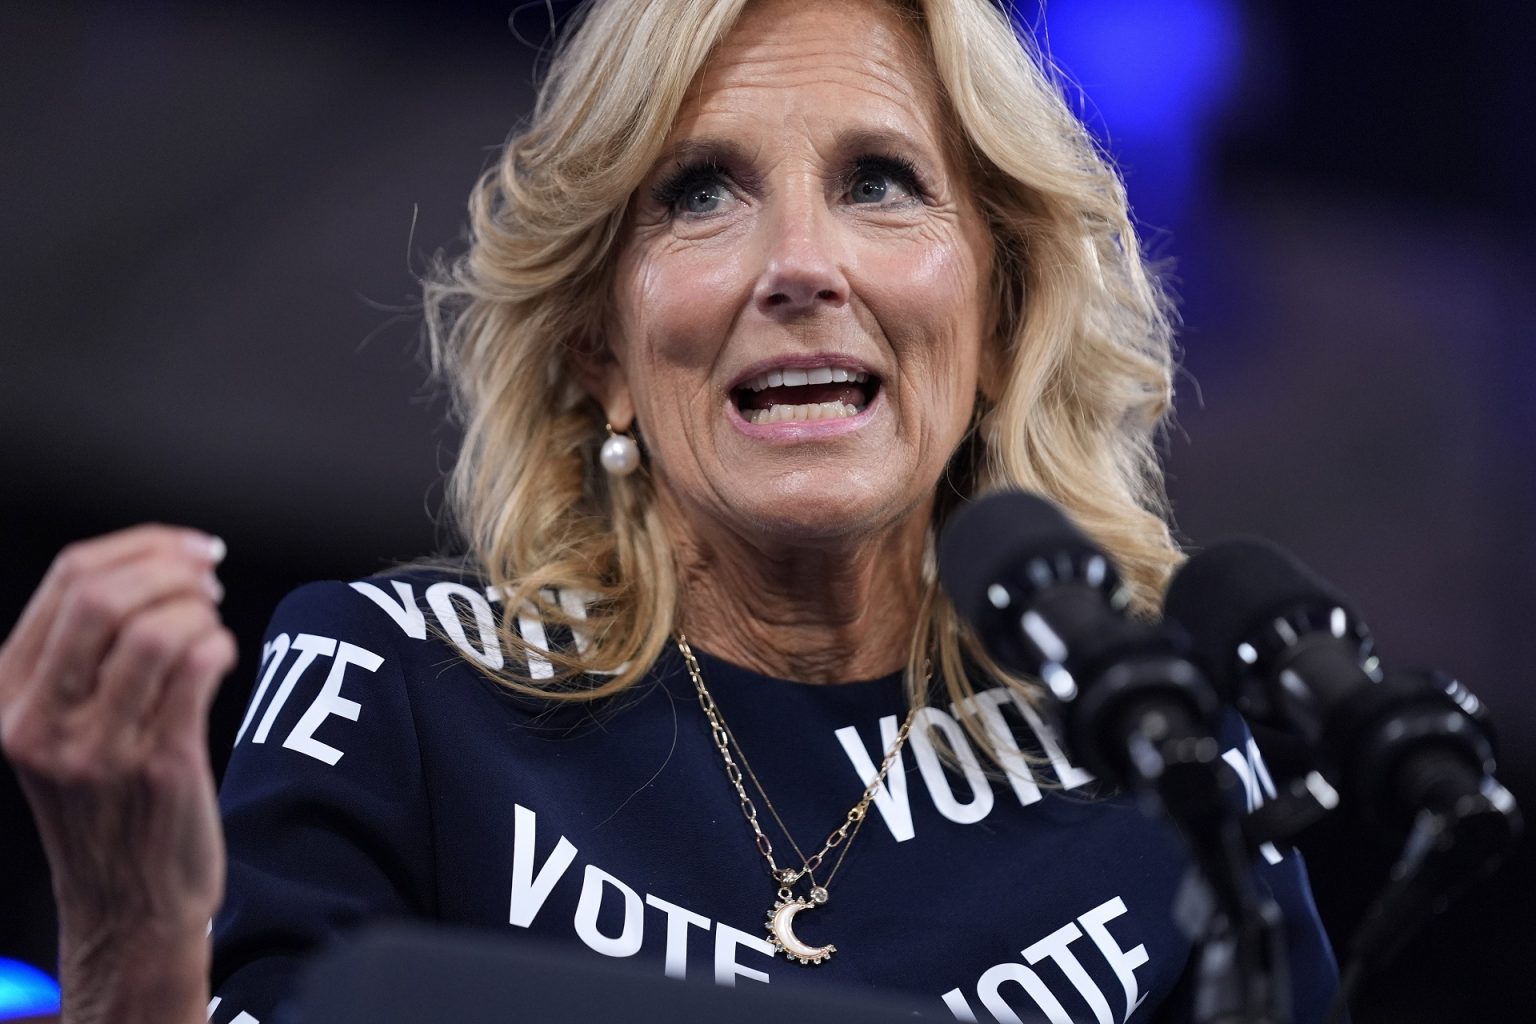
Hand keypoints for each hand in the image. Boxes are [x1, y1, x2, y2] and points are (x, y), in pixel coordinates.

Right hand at [0, 525, 235, 1019]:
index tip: (188, 547)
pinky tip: (222, 656)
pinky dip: (219, 644)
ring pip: (152, 629)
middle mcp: (39, 720)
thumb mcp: (62, 725)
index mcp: (7, 693)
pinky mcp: (156, 767)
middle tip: (208, 580)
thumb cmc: (107, 804)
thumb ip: (85, 648)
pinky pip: (195, 670)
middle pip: (102, 594)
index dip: (142, 544)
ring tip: (212, 623)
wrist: (129, 904)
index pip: (68, 577)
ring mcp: (95, 747)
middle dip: (171, 567)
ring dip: (199, 609)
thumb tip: (159, 560)